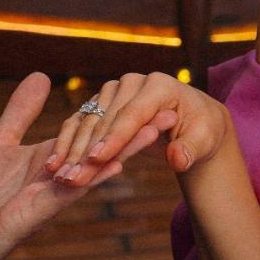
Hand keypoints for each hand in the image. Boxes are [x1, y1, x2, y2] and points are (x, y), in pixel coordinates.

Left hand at [0, 73, 165, 259]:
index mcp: (50, 160)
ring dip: (122, 153)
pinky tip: (113, 166)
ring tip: (152, 133)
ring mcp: (48, 197)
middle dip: (132, 134)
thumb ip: (21, 113)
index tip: (149, 99)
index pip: (88, 135)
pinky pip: (66, 195)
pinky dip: (89, 180)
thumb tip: (42, 76)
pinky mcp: (33, 215)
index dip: (117, 117)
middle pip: (100, 152)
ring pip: (92, 172)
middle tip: (168, 113)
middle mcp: (57, 178)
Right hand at [46, 71, 231, 182]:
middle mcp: (133, 82)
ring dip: (72, 148)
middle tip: (72, 176)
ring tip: (59, 175)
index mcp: (159, 85)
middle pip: (106, 118)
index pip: (132, 114)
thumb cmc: (202, 131)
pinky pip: (82, 122)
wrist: (194, 121)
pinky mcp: (103, 101)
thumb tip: (177, 159)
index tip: (96, 160)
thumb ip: (190, 150)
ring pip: (89, 121)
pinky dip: (68, 143)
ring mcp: (115, 90)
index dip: (114, 138)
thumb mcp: (204, 141)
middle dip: (88, 149)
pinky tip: (54, 165)